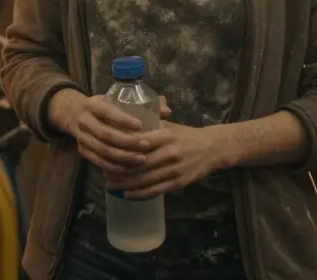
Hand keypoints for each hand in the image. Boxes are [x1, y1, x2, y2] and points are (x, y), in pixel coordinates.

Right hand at [53, 90, 171, 174]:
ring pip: (103, 150)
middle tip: (146, 145)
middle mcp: (85, 121)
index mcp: (93, 105)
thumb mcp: (115, 99)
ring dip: (123, 157)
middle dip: (127, 142)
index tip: (140, 125)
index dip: (123, 120)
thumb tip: (166, 111)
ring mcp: (82, 137)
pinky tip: (129, 168)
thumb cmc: (103, 106)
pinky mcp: (83, 151)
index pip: (107, 112)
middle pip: (106, 134)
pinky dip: (114, 166)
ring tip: (142, 159)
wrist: (74, 113)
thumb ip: (141, 104)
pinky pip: (98, 161)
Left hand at [104, 121, 226, 199]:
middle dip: (118, 170)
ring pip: (145, 179)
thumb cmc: (186, 135)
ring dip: (125, 184)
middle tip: (103, 172)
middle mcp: (169, 153)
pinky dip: (139, 194)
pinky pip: (156, 190)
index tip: (106, 151)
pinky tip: (126, 194)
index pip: (138, 143)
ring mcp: (174, 169)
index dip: (120, 149)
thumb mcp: (169, 125)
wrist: (213, 148)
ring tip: (110, 184)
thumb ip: (149, 124)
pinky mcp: (179, 182)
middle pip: (138, 164)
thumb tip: (123, 121)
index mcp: (165, 135)